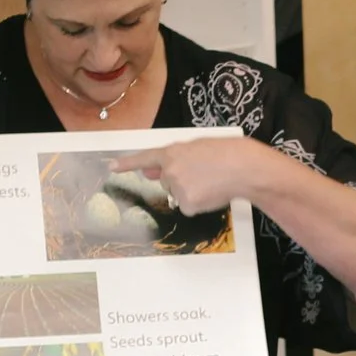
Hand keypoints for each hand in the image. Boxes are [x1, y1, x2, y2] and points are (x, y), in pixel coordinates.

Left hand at [111, 136, 277, 216]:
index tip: (111, 167)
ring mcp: (177, 187)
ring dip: (193, 192)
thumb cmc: (227, 154)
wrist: (244, 168)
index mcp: (172, 152)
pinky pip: (188, 207)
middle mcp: (170, 170)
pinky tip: (212, 194)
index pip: (144, 158)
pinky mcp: (187, 203)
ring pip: (178, 195)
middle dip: (180, 180)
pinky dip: (199, 204)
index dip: (127, 163)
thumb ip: (173, 158)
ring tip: (212, 182)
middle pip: (167, 181)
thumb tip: (148, 172)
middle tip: (204, 174)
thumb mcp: (198, 148)